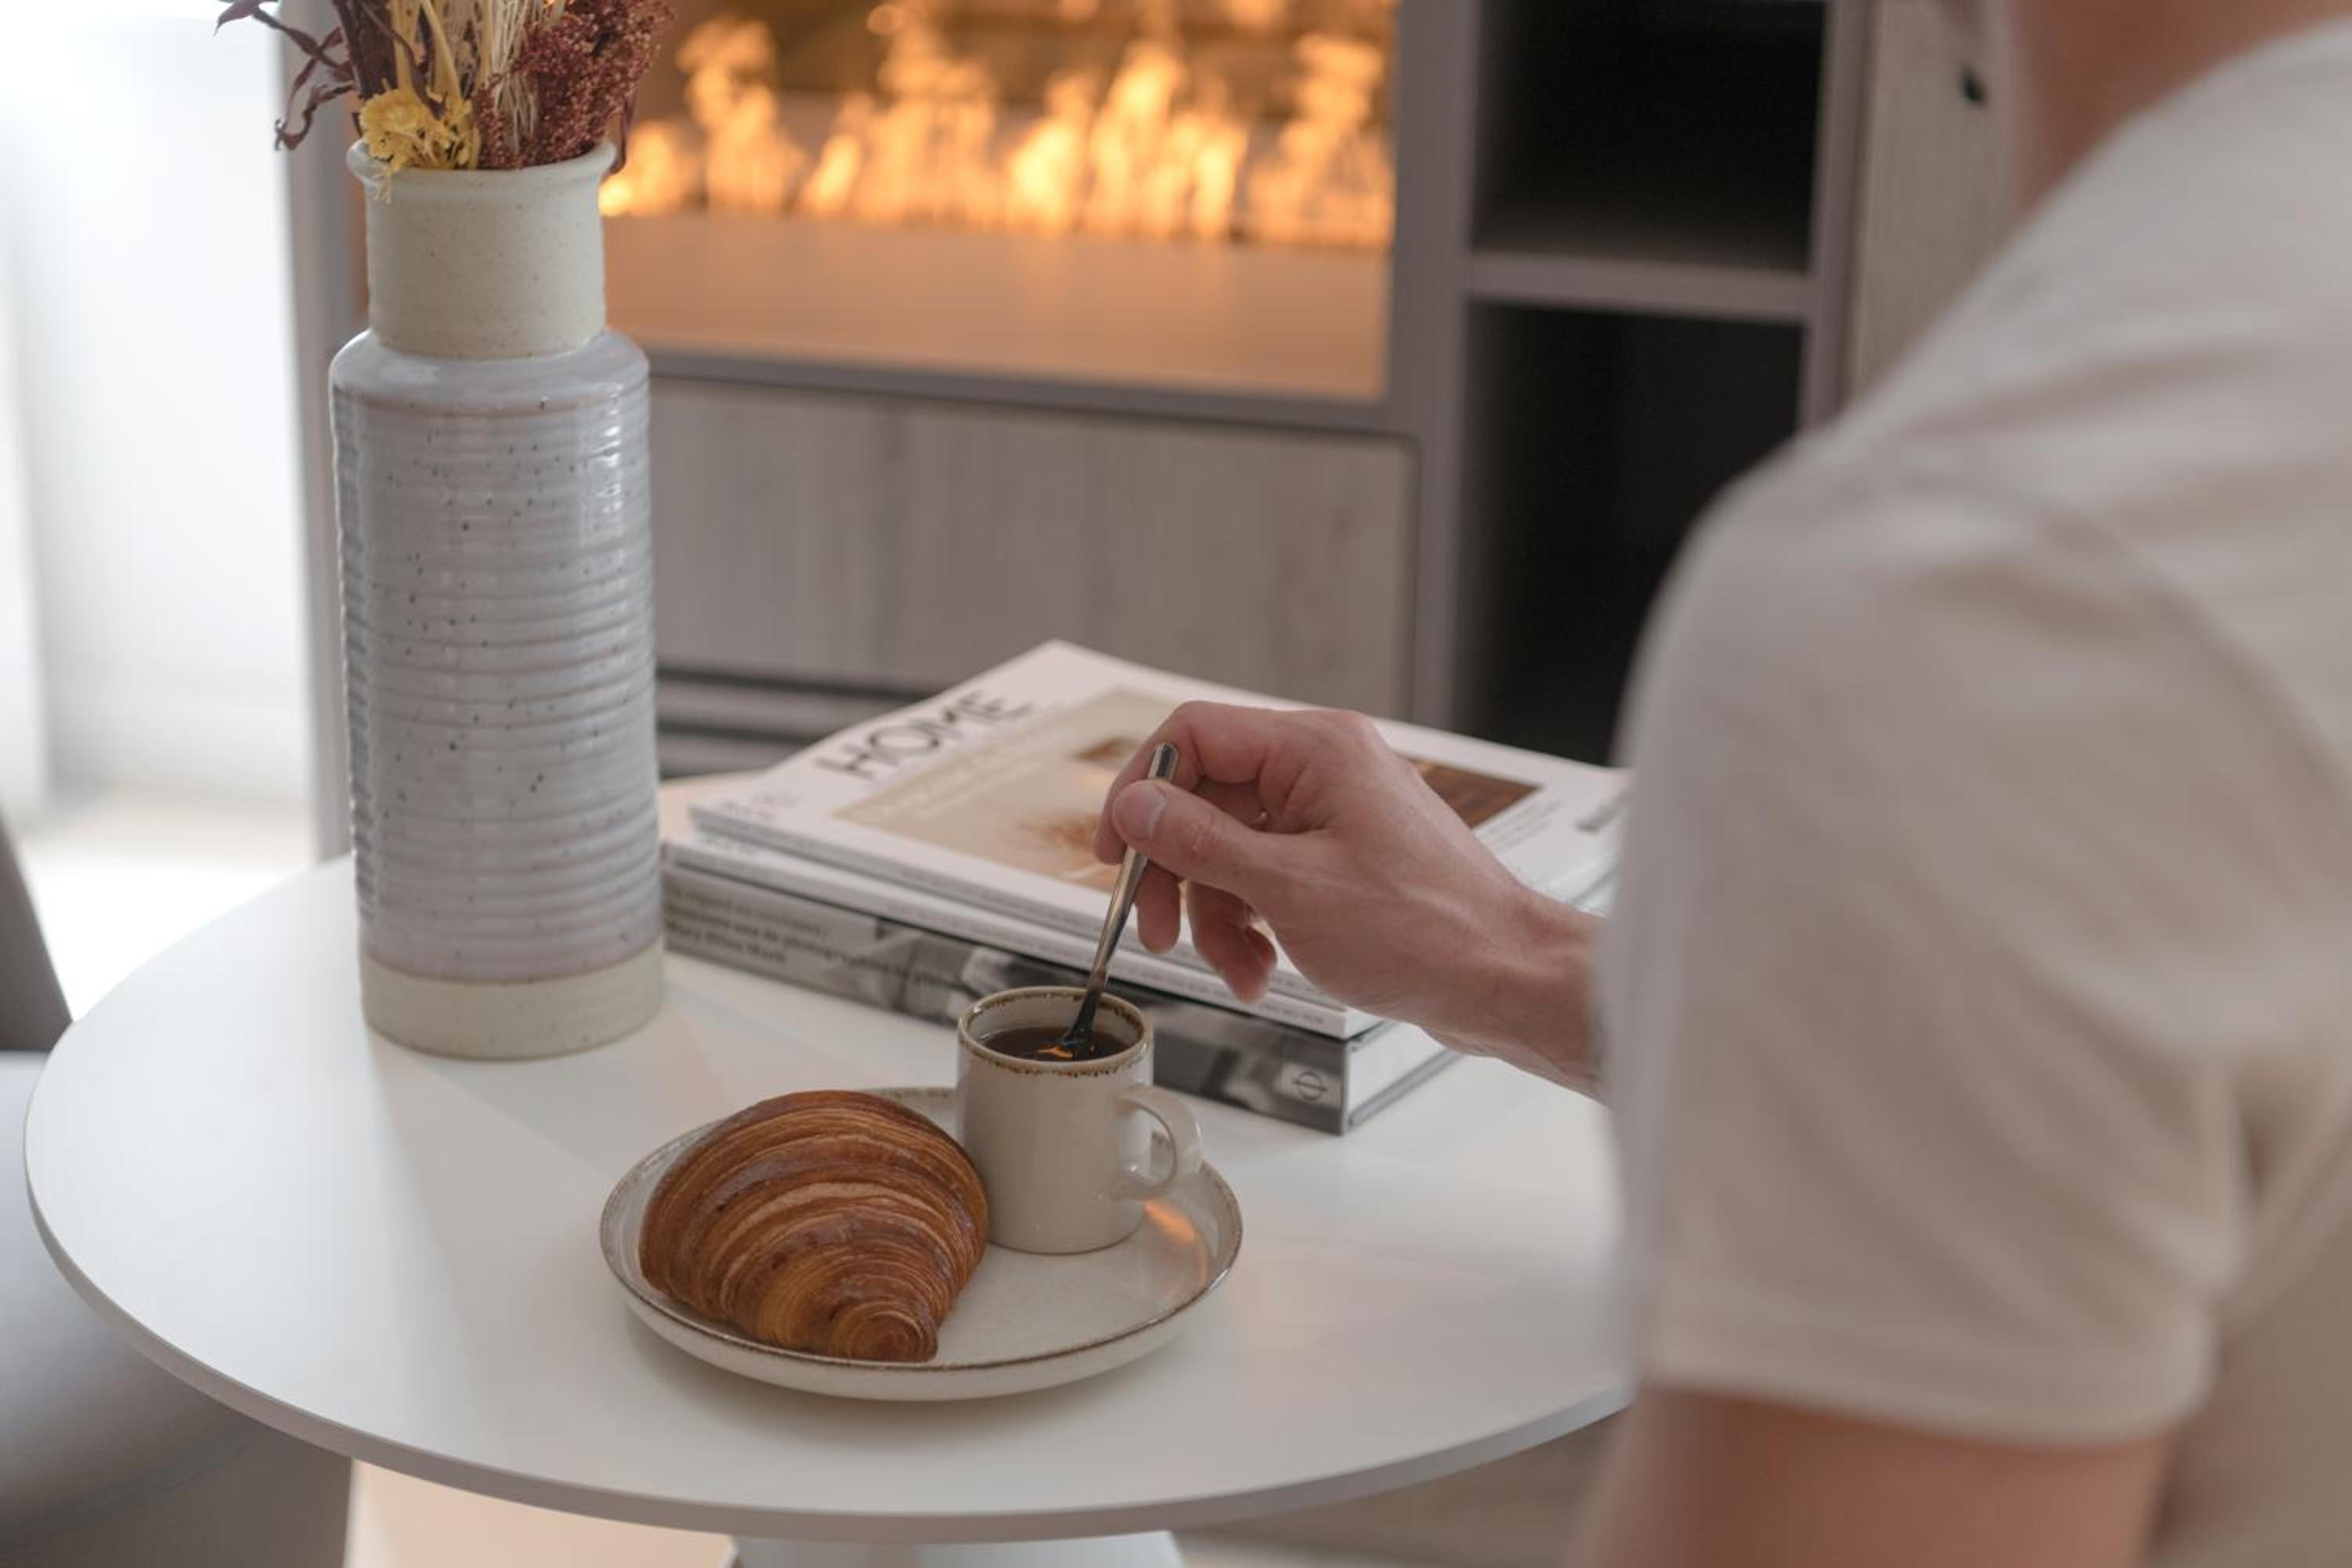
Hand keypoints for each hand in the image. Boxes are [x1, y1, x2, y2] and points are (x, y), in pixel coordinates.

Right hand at [1093, 703, 1598, 1088]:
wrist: (1506, 981)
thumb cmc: (1427, 930)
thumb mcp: (1288, 888)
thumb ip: (1200, 842)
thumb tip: (1135, 807)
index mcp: (1316, 750)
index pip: (1194, 735)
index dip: (1141, 790)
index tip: (1116, 852)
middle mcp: (1325, 770)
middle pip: (1207, 799)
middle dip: (1178, 872)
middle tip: (1158, 928)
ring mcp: (1335, 817)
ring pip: (1232, 849)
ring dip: (1217, 915)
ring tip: (1234, 967)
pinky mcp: (1343, 862)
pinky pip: (1268, 879)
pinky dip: (1252, 926)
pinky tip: (1262, 969)